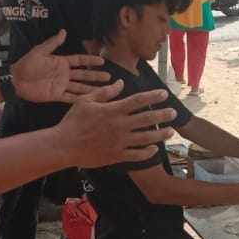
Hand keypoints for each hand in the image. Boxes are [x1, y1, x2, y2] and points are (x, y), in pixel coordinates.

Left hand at [11, 31, 110, 102]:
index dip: (90, 61)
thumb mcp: (40, 51)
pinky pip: (71, 98)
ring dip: (92, 88)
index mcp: (61, 62)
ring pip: (80, 87)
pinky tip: (90, 101)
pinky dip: (80, 99)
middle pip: (83, 74)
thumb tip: (63, 31)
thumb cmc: (27, 64)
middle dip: (95, 76)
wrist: (17, 80)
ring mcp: (61, 85)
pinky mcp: (57, 95)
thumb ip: (53, 43)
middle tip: (109, 77)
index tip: (102, 61)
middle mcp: (64, 74)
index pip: (79, 60)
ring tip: (105, 90)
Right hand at [56, 84, 176, 167]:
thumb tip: (120, 83)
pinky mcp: (117, 155)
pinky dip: (148, 152)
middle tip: (174, 113)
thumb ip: (105, 92)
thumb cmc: (73, 122)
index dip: (153, 96)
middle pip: (147, 118)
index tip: (164, 94)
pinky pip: (137, 154)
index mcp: (113, 110)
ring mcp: (120, 142)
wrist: (64, 146)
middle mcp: (120, 125)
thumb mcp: (86, 101)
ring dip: (161, 134)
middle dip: (163, 115)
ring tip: (171, 131)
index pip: (138, 100)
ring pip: (146, 137)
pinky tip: (155, 149)